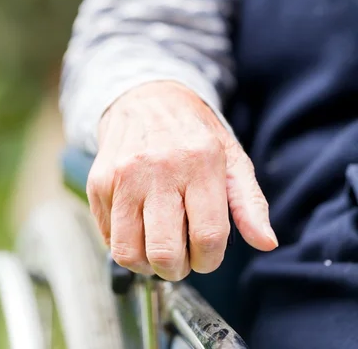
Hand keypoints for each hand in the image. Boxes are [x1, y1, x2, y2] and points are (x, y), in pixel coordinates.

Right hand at [87, 81, 277, 280]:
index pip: (208, 237)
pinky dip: (125, 243)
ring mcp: (124, 175)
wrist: (146, 98)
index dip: (209, 259)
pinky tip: (139, 225)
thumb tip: (266, 242)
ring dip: (147, 262)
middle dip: (178, 268)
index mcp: (201, 161)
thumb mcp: (231, 158)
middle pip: (165, 253)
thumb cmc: (193, 133)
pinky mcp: (99, 181)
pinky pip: (108, 237)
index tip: (206, 253)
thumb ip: (249, 202)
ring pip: (129, 252)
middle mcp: (159, 167)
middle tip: (181, 255)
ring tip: (158, 244)